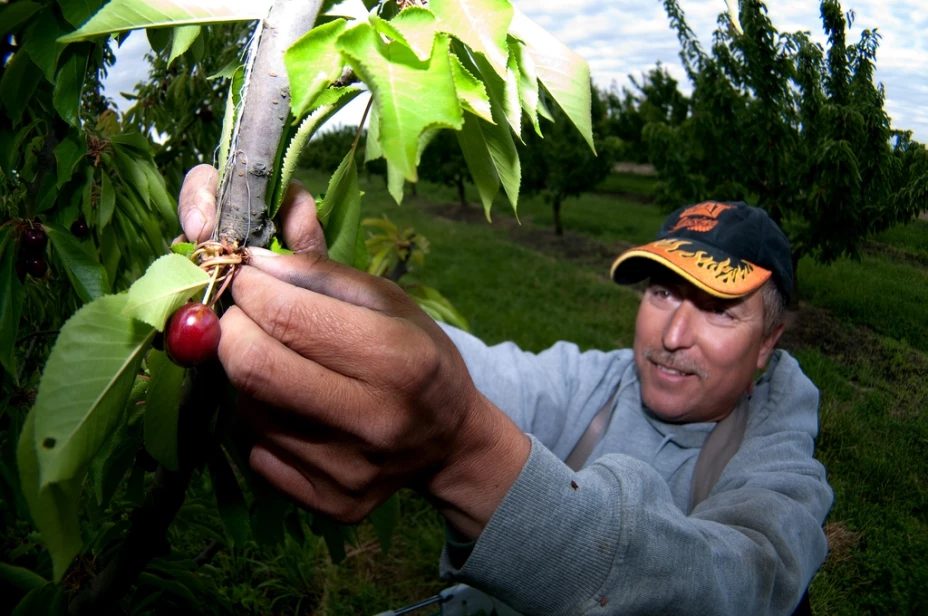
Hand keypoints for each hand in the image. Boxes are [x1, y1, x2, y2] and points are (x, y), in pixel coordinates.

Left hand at [177, 166, 530, 537]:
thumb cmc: (419, 357)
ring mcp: (349, 471)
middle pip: (251, 366)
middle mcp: (374, 421)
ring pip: (248, 409)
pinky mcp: (331, 504)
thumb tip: (250, 252)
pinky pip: (260, 454)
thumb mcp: (386, 300)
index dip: (247, 286)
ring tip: (283, 364)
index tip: (242, 273)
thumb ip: (318, 269)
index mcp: (397, 358)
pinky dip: (265, 422)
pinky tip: (296, 411)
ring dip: (249, 376)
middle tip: (241, 314)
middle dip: (230, 328)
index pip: (285, 314)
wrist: (451, 443)